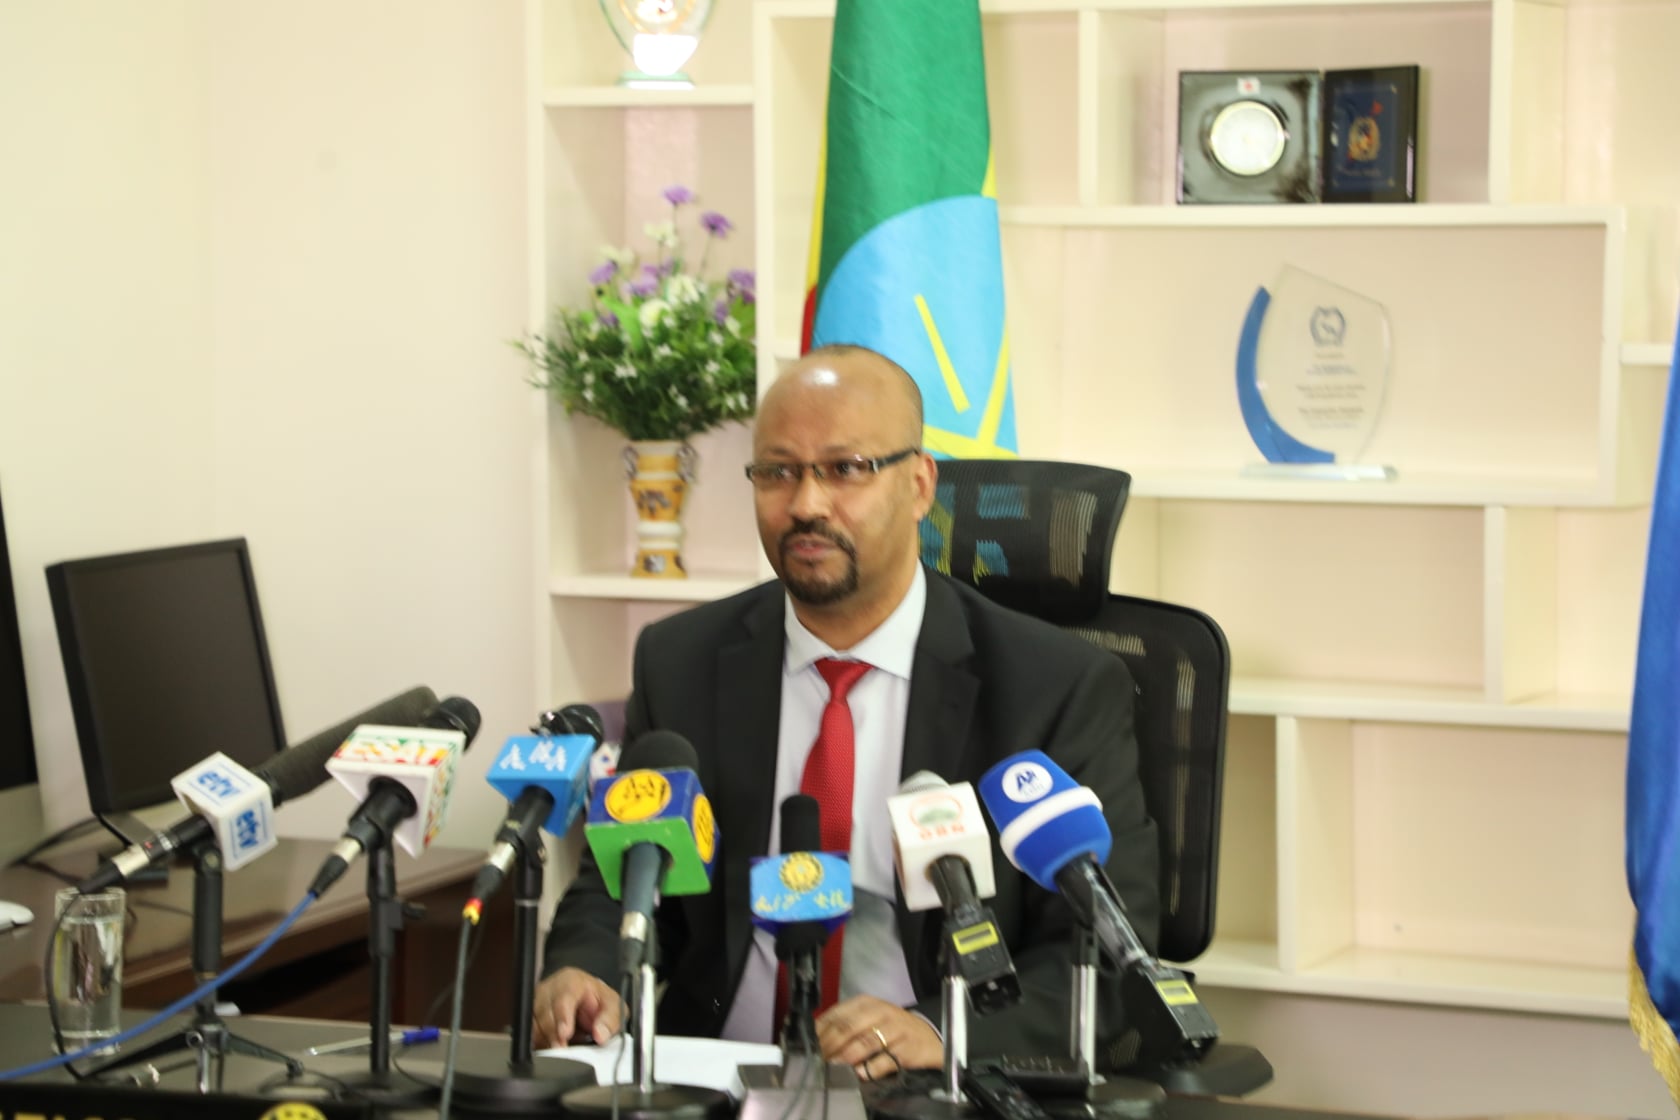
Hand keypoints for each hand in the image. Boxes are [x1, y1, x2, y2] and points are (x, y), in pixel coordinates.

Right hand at [533, 966, 623, 1048]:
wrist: (586, 1000)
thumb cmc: (597, 1000)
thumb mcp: (612, 1005)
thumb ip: (610, 1019)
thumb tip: (600, 1034)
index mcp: (571, 981)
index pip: (563, 997)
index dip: (562, 1017)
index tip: (565, 1034)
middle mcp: (551, 989)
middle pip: (544, 1012)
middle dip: (552, 1034)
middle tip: (561, 1049)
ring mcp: (537, 1002)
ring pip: (534, 1024)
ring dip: (545, 1040)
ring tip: (557, 1050)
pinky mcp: (531, 1017)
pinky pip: (529, 1033)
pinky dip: (538, 1043)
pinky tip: (549, 1048)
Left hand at [815, 996, 942, 1079]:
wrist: (928, 1036)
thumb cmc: (892, 1027)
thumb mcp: (869, 1018)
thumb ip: (845, 1025)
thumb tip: (816, 1038)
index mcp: (866, 1003)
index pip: (837, 1015)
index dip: (821, 1033)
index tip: (810, 1047)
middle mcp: (880, 1012)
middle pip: (847, 1028)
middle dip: (829, 1046)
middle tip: (819, 1060)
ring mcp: (894, 1029)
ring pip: (864, 1043)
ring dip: (845, 1057)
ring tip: (834, 1067)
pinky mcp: (906, 1049)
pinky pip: (883, 1060)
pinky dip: (869, 1069)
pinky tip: (859, 1074)